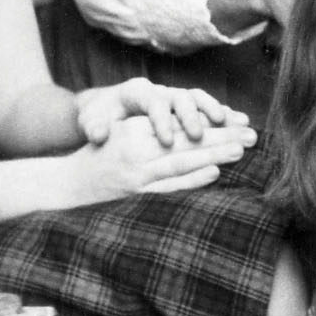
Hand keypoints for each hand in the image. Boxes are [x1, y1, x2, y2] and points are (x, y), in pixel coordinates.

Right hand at [68, 115, 250, 203]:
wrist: (62, 187)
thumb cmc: (97, 159)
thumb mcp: (121, 136)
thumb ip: (152, 130)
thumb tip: (194, 129)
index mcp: (136, 131)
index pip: (182, 123)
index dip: (213, 122)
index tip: (241, 120)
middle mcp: (137, 150)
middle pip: (188, 140)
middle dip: (223, 136)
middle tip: (253, 134)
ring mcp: (136, 174)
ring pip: (181, 160)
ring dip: (213, 154)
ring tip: (241, 148)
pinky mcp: (134, 195)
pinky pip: (168, 186)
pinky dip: (191, 179)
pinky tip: (214, 173)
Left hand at [76, 79, 248, 152]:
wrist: (106, 107)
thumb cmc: (99, 116)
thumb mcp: (90, 121)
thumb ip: (94, 127)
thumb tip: (98, 134)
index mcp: (136, 92)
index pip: (152, 103)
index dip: (160, 120)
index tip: (165, 140)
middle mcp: (160, 91)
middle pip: (180, 98)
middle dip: (192, 116)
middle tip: (199, 136)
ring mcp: (175, 97)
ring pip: (199, 99)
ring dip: (216, 111)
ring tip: (232, 124)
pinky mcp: (186, 105)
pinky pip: (209, 106)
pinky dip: (224, 113)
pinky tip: (240, 122)